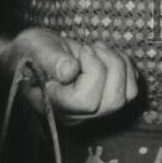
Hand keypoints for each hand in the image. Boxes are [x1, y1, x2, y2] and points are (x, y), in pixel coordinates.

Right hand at [1, 27, 138, 123]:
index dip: (92, 70)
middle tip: (91, 48)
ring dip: (119, 64)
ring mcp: (92, 110)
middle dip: (109, 65)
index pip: (87, 101)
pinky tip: (107, 55)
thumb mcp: (35, 48)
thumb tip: (69, 71)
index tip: (80, 51)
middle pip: (112, 101)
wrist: (32, 54)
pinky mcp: (104, 100)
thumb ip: (51, 59)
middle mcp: (76, 114)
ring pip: (126, 96)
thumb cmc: (31, 52)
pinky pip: (131, 90)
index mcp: (55, 105)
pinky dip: (126, 67)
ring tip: (98, 50)